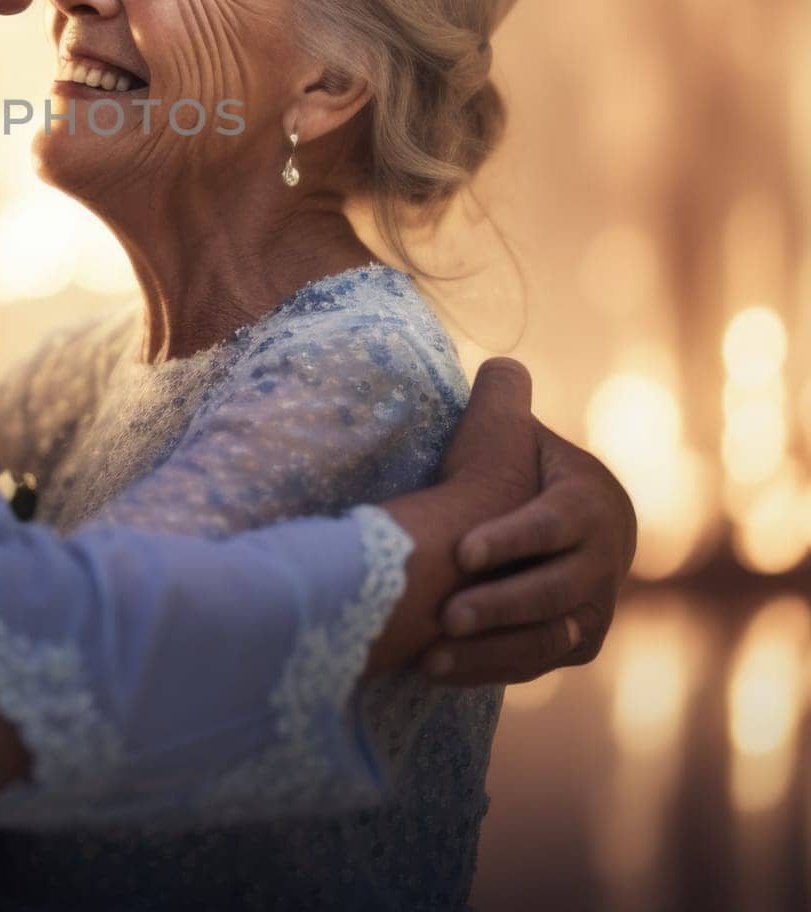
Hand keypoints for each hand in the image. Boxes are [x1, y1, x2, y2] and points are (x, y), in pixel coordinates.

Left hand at [422, 420, 636, 685]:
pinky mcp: (576, 643)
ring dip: (489, 650)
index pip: (552, 524)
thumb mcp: (513, 429)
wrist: (559, 524)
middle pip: (552, 592)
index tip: (461, 550)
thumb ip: (504, 394)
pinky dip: (488, 668)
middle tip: (445, 615)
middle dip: (497, 605)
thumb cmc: (520, 469)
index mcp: (589, 502)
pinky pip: (535, 663)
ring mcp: (594, 607)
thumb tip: (501, 363)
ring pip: (545, 638)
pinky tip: (437, 670)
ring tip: (431, 657)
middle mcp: (602, 561)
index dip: (510, 539)